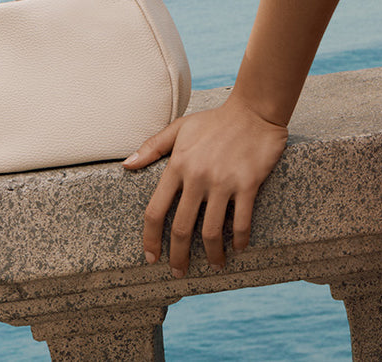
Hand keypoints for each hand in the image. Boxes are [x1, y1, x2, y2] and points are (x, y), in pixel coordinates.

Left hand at [122, 94, 288, 276]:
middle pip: (181, 228)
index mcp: (178, 165)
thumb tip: (126, 165)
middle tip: (179, 272)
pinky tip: (238, 248)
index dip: (150, 239)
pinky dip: (239, 240)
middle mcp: (197, 176)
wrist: (255, 109)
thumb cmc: (216, 119)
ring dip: (211, 255)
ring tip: (214, 265)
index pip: (155, 211)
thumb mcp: (181, 127)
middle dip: (178, 257)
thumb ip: (153, 146)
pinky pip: (241, 221)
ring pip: (211, 231)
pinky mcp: (248, 183)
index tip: (151, 257)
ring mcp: (223, 181)